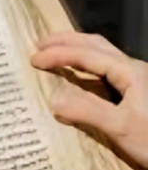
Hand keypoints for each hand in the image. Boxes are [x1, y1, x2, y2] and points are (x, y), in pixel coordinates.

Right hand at [32, 31, 147, 169]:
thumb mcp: (120, 128)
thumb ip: (87, 111)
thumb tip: (53, 99)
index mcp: (129, 72)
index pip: (87, 54)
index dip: (59, 54)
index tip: (33, 59)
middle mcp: (133, 70)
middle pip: (96, 44)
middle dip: (65, 41)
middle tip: (38, 45)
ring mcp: (136, 80)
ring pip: (101, 54)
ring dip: (75, 48)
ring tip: (53, 52)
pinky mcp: (135, 94)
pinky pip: (104, 69)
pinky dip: (84, 64)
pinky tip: (76, 75)